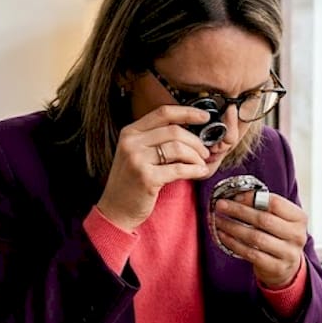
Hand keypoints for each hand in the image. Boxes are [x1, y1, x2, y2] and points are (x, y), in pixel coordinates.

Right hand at [96, 105, 212, 230]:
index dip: (187, 112)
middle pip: (174, 130)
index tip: (205, 117)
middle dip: (196, 141)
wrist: (116, 210)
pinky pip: (179, 169)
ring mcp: (137, 159)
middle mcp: (131, 142)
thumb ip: (155, 140)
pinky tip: (200, 172)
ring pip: (178, 148)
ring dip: (196, 156)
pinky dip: (194, 170)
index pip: (163, 112)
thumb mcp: (136, 154)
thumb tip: (190, 130)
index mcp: (130, 132)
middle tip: (205, 152)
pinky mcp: (146, 177)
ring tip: (201, 164)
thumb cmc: (131, 182)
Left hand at [213, 191, 307, 287]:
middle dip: (238, 211)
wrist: (287, 267)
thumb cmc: (279, 237)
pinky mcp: (276, 267)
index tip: (234, 196)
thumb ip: (264, 208)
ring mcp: (288, 253)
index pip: (275, 203)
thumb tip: (235, 197)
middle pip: (264, 219)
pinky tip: (223, 236)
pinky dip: (234, 243)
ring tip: (218, 220)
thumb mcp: (279, 220)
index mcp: (299, 218)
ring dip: (233, 227)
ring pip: (255, 237)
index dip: (252, 198)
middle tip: (221, 205)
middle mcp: (297, 235)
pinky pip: (250, 253)